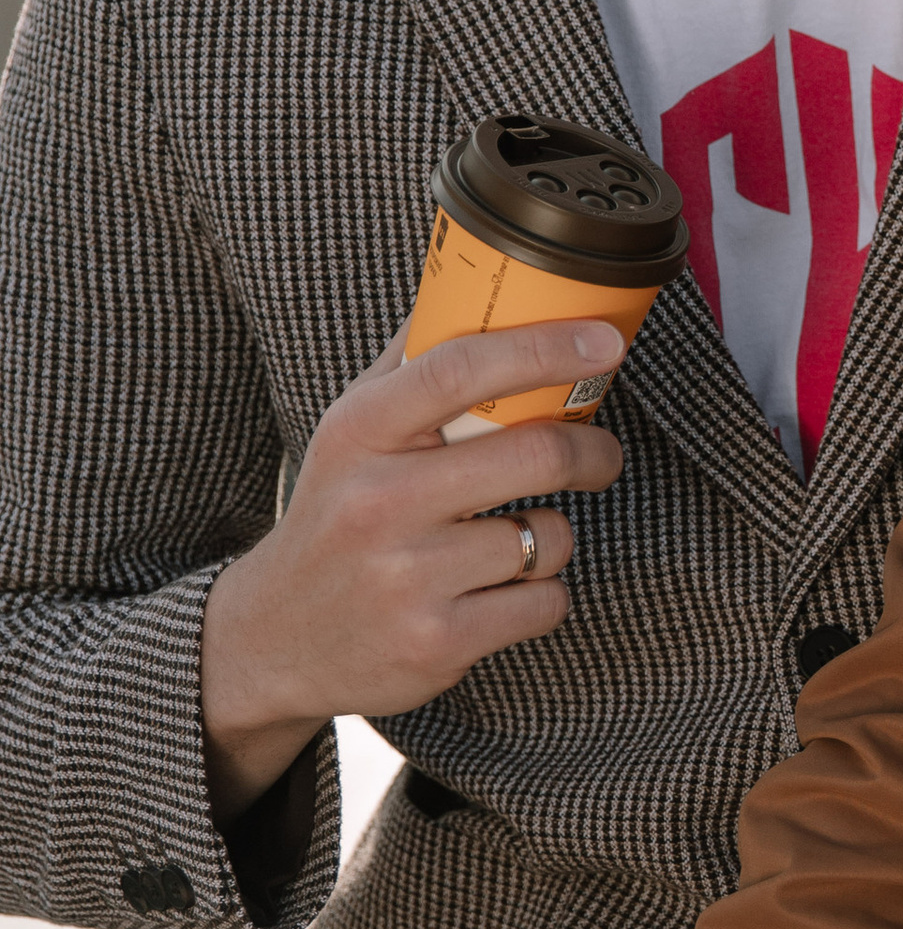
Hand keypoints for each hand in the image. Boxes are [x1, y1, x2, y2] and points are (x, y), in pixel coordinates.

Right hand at [200, 322, 630, 819]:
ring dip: (551, 533)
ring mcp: (408, 577)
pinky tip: (498, 589)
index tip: (605, 342)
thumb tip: (476, 285)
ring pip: (548, 534)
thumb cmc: (336, 514)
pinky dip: (540, 593)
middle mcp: (379, 501)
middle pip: (534, 454)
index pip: (464, 368)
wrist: (271, 637)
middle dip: (590, 452)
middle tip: (598, 454)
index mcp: (360, 432)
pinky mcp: (437, 643)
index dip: (547, 348)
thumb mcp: (350, 433)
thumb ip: (410, 363)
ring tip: (513, 536)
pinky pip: (545, 601)